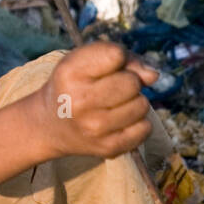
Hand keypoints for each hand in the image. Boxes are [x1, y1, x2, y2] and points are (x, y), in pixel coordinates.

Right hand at [34, 42, 157, 158]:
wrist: (49, 125)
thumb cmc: (74, 85)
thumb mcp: (84, 60)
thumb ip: (123, 58)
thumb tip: (154, 76)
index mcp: (70, 72)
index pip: (116, 55)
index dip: (119, 58)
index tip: (107, 65)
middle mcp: (79, 101)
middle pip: (132, 82)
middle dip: (129, 81)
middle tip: (111, 88)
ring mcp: (94, 128)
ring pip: (142, 105)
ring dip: (134, 102)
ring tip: (114, 105)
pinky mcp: (108, 148)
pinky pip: (145, 128)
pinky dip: (137, 123)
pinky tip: (119, 122)